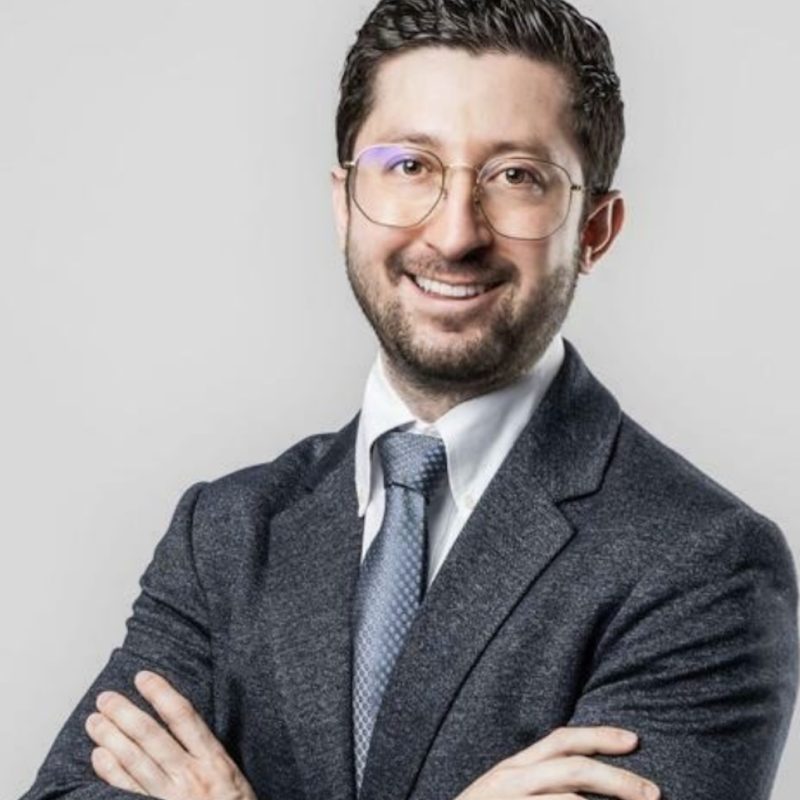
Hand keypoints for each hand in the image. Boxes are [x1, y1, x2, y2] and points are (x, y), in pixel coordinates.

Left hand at [84, 670, 255, 799]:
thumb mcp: (233, 775)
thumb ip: (209, 753)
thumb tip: (184, 723)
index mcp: (214, 759)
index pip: (183, 716)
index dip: (161, 694)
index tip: (143, 677)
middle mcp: (190, 775)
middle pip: (151, 735)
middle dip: (125, 713)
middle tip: (105, 697)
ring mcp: (170, 797)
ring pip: (134, 760)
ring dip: (111, 737)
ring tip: (94, 721)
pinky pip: (128, 790)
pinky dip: (112, 771)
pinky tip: (99, 756)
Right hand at [454, 725, 659, 799]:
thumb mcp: (506, 793)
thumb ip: (538, 784)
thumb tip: (584, 789)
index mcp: (514, 768)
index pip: (561, 740)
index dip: (599, 735)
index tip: (634, 739)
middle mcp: (510, 779)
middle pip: (573, 767)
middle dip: (618, 778)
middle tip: (654, 793)